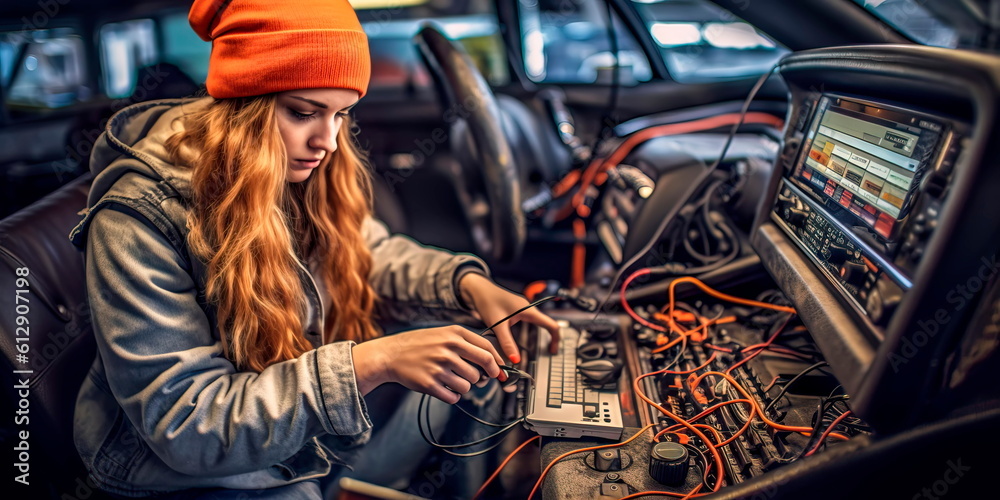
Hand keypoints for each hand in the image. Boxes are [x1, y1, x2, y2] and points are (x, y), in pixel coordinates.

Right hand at [352, 325, 504, 403]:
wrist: (390, 354)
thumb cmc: (420, 344)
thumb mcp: (444, 333)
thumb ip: (468, 344)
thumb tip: (493, 362)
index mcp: (455, 334)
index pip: (487, 350)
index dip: (498, 364)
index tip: (500, 372)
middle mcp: (448, 349)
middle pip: (482, 370)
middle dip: (483, 377)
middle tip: (479, 379)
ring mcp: (439, 367)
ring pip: (468, 385)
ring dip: (463, 386)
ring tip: (450, 379)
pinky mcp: (430, 384)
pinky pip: (454, 397)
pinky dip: (452, 396)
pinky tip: (443, 387)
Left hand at [459, 273, 560, 361]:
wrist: (476, 289)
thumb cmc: (487, 301)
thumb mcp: (497, 325)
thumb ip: (507, 343)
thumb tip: (515, 360)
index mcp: (528, 310)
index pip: (551, 324)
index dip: (555, 339)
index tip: (552, 351)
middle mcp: (527, 309)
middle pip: (545, 324)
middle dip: (548, 338)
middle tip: (547, 352)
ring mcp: (521, 309)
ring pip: (536, 324)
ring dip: (537, 336)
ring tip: (534, 349)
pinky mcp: (514, 311)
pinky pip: (527, 323)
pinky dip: (527, 333)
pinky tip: (519, 341)